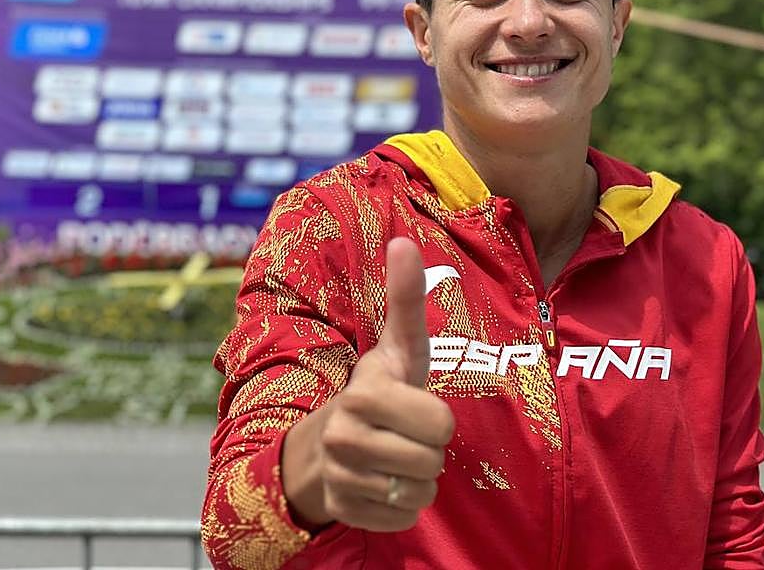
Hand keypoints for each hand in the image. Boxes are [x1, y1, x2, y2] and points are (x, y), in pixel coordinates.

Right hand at [281, 237, 454, 530]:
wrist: (324, 446)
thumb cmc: (376, 392)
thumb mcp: (397, 347)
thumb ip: (404, 298)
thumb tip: (404, 241)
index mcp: (364, 393)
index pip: (439, 423)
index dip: (437, 419)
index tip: (412, 405)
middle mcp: (346, 436)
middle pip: (432, 461)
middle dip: (428, 450)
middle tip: (405, 435)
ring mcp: (342, 477)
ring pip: (419, 493)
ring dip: (417, 479)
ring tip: (395, 458)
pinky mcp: (345, 512)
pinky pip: (403, 520)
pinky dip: (401, 507)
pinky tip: (383, 485)